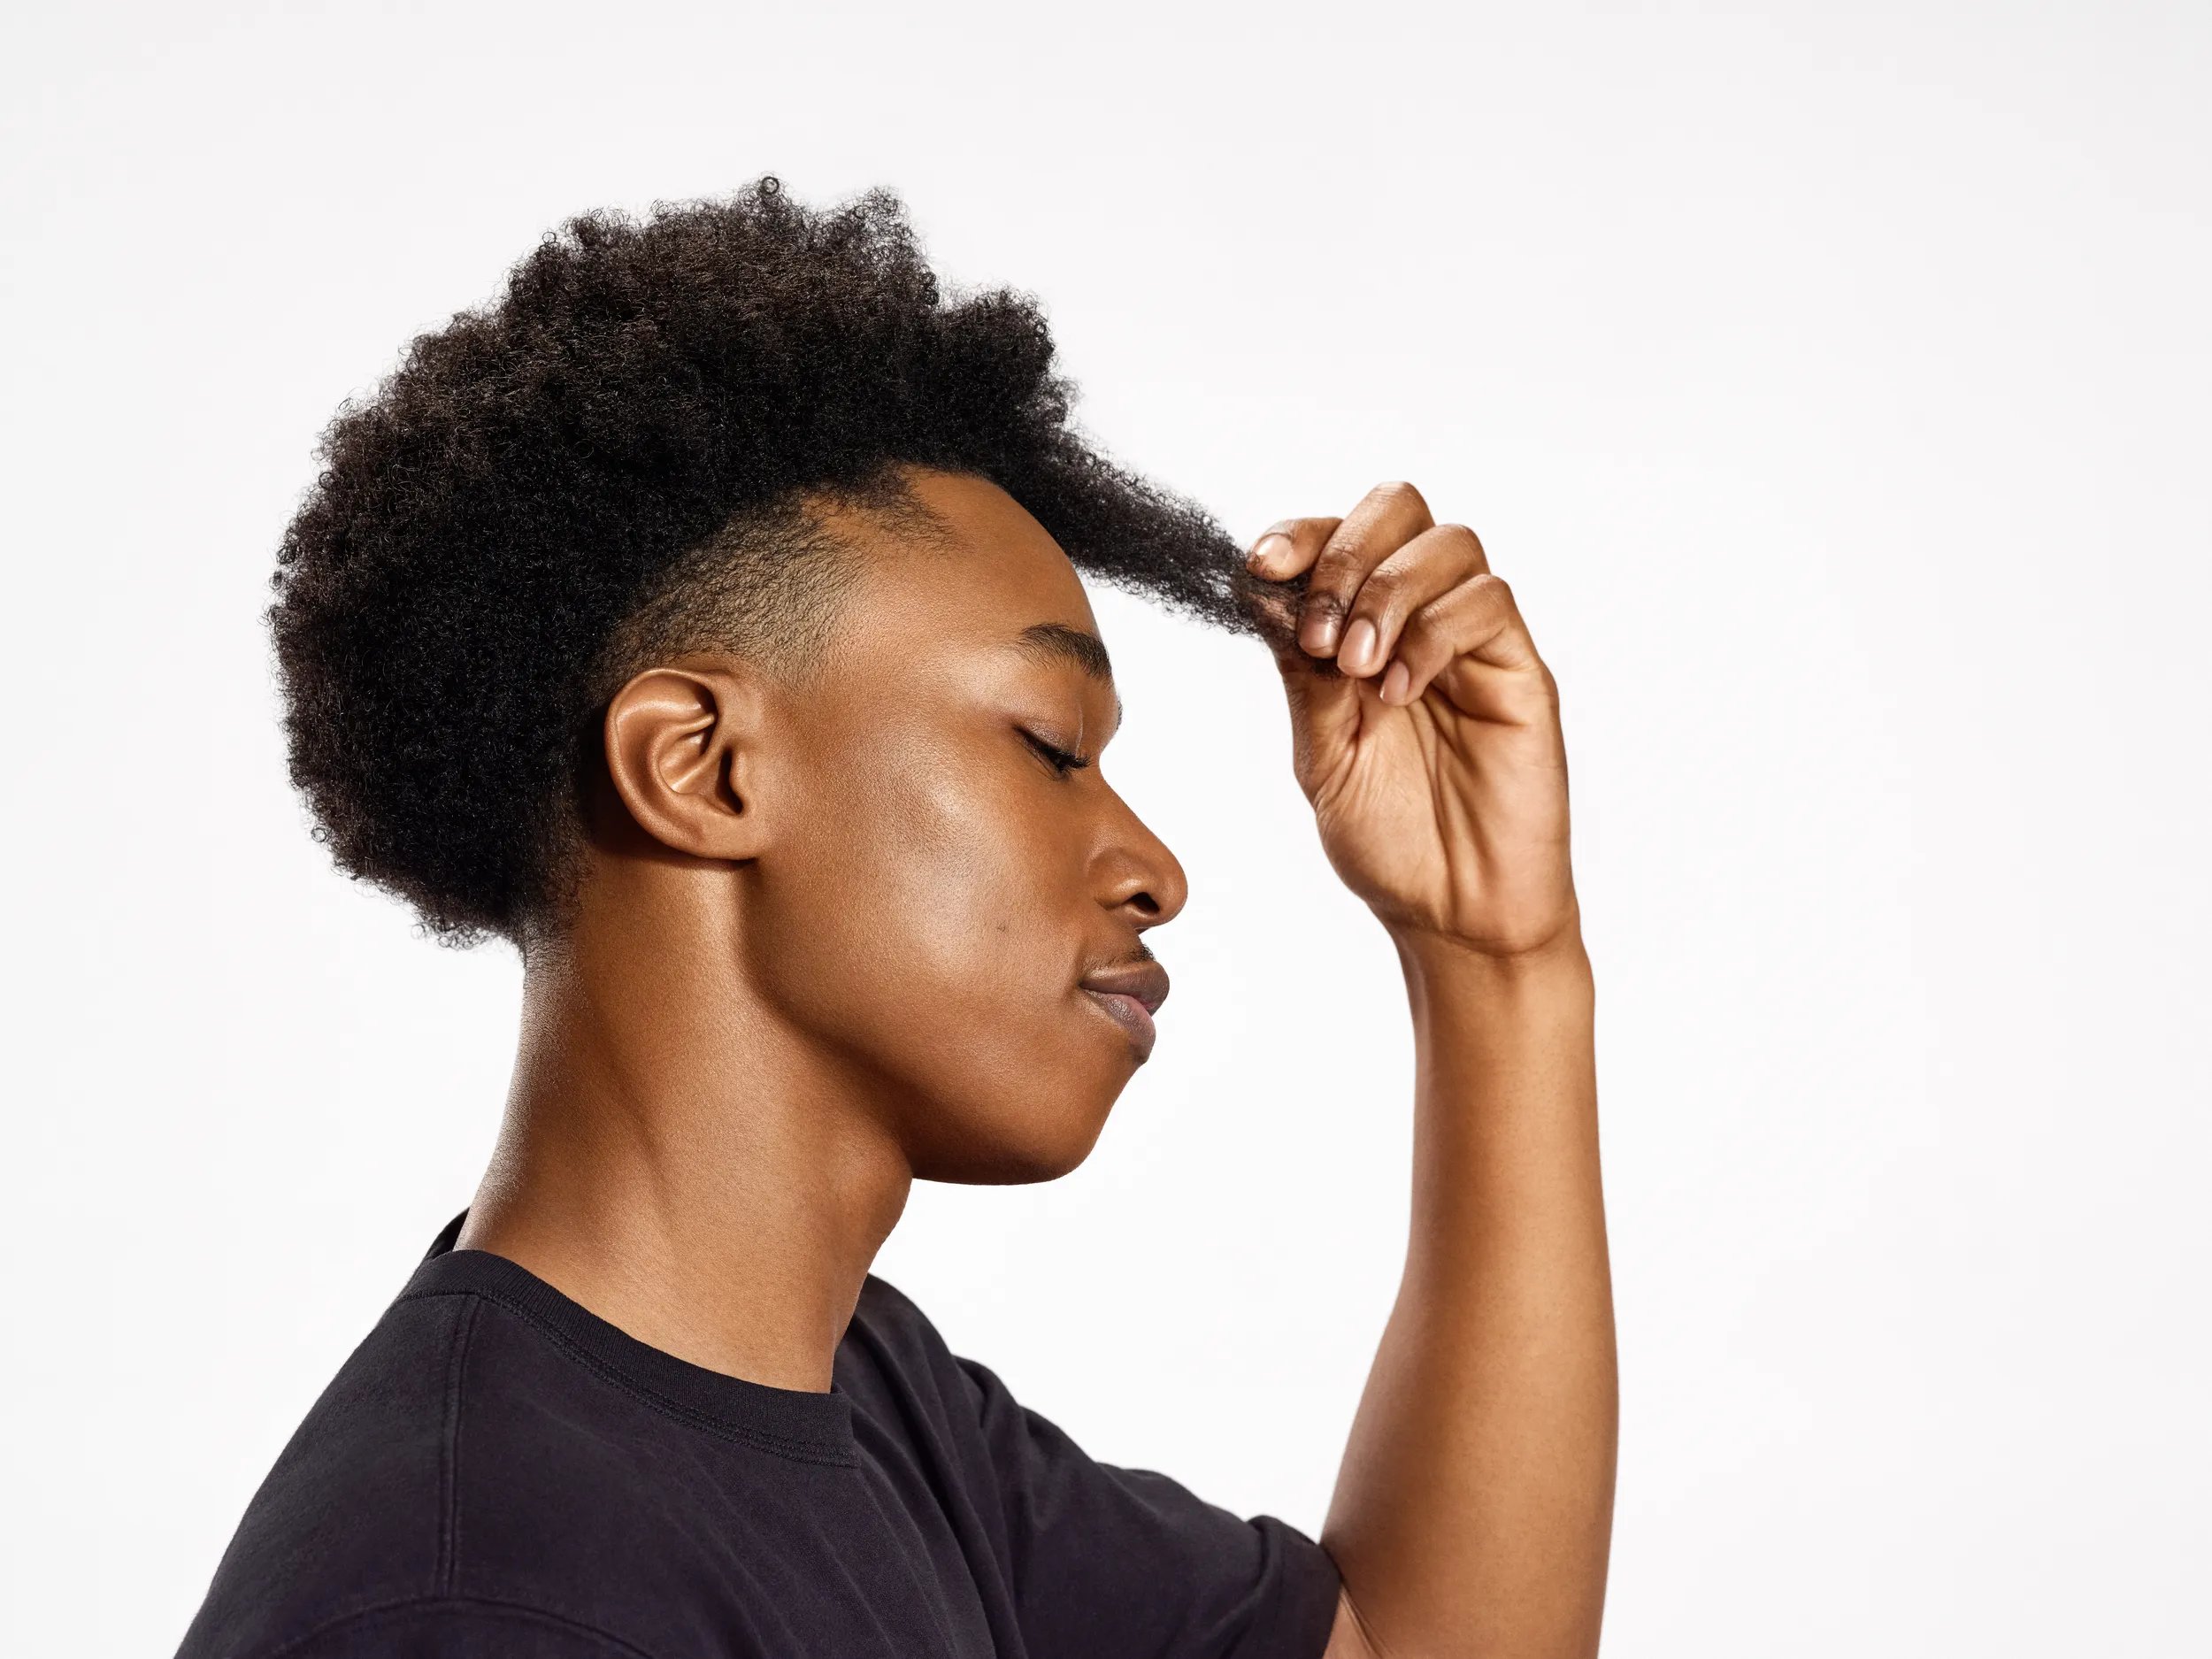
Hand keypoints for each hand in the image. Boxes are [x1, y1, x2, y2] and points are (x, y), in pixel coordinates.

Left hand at [1245, 481, 1576, 959]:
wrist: (1452, 913)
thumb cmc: (1388, 840)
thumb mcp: (1320, 754)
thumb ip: (1301, 674)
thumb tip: (1264, 593)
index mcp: (1362, 629)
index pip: (1336, 536)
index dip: (1298, 535)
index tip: (1259, 567)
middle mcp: (1419, 619)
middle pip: (1398, 508)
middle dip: (1345, 550)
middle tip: (1319, 630)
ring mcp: (1474, 641)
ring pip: (1448, 545)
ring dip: (1388, 591)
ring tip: (1357, 665)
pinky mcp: (1521, 671)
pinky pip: (1488, 604)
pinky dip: (1434, 633)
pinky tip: (1400, 692)